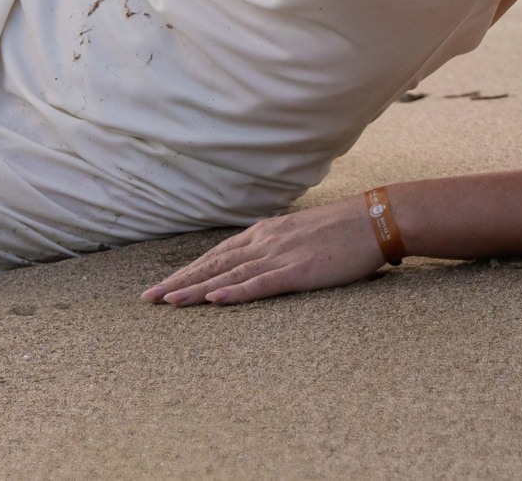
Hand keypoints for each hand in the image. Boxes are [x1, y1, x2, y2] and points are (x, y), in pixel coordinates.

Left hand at [142, 196, 388, 305]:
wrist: (374, 220)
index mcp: (264, 233)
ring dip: (195, 289)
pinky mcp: (298, 271)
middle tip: (148, 298)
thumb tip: (258, 261)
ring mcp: (279, 256)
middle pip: (212, 264)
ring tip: (167, 302)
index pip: (216, 255)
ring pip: (228, 275)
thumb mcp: (299, 234)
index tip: (163, 285)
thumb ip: (276, 246)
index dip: (187, 271)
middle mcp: (264, 242)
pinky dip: (234, 292)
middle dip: (178, 281)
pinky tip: (213, 300)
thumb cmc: (342, 230)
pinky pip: (260, 284)